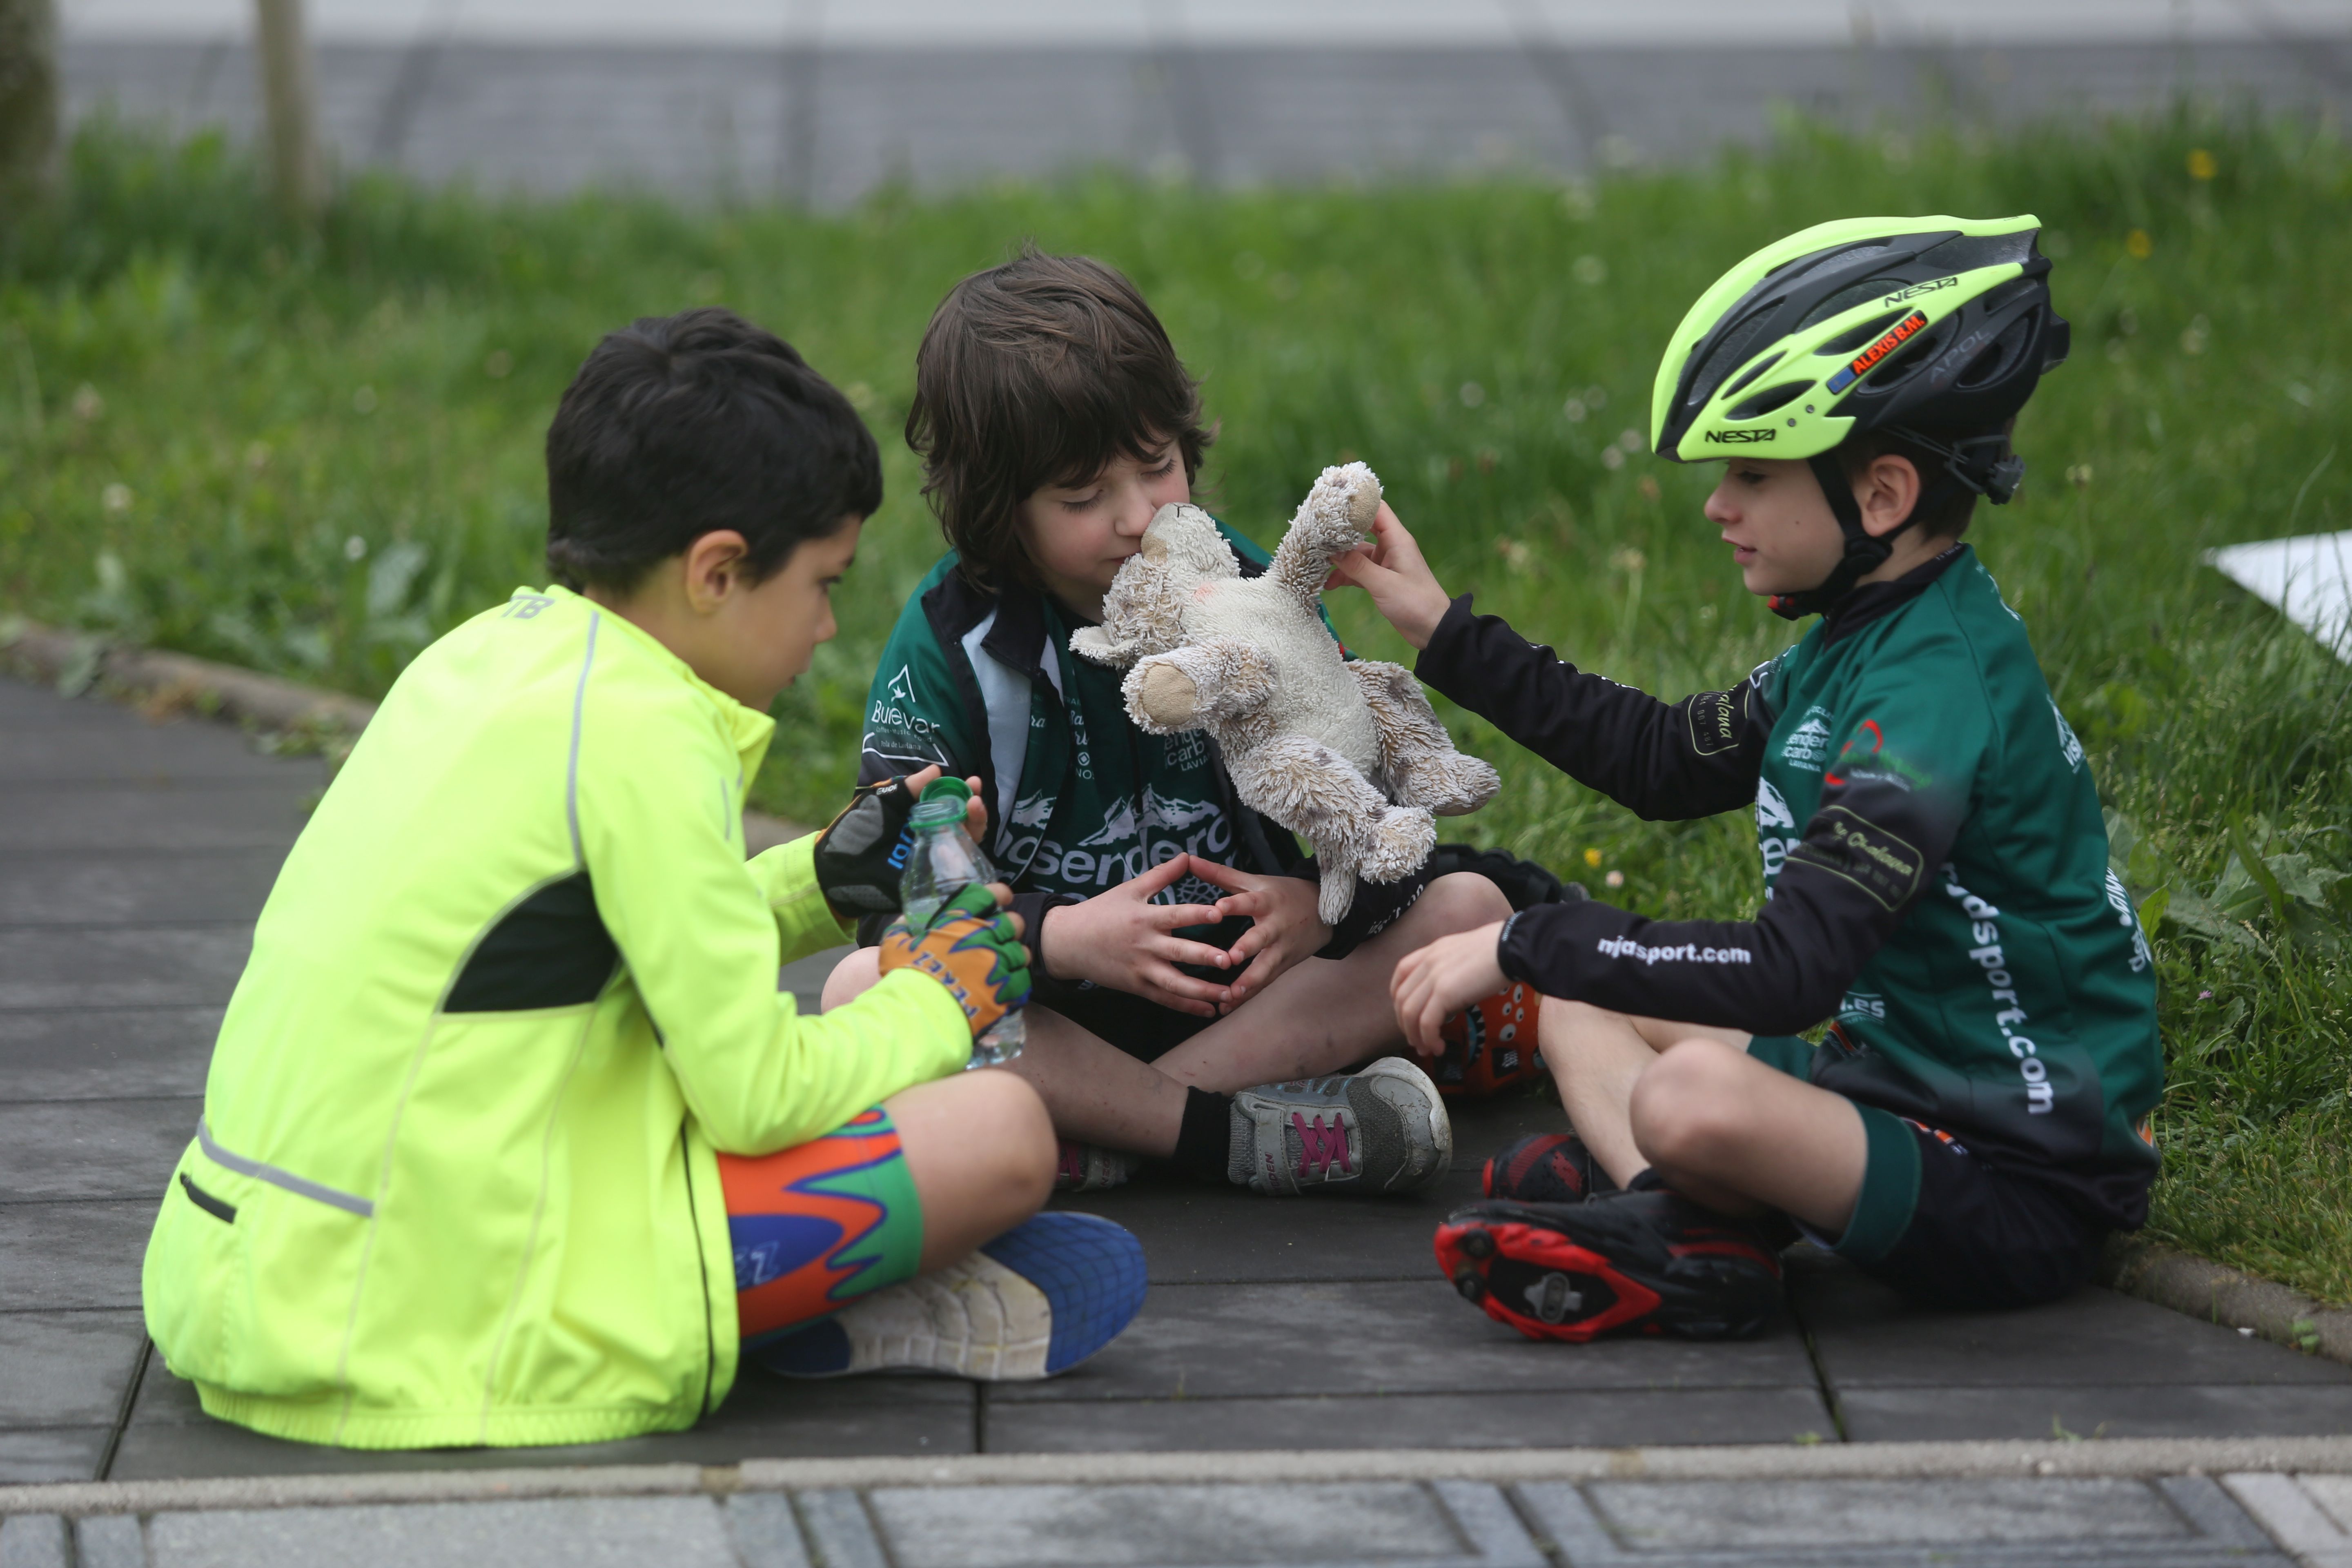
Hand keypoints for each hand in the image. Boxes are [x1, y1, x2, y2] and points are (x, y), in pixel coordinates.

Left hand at [813, 765, 986, 916]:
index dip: (963, 792)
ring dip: (975, 826)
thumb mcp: (879, 802)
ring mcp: (933, 859)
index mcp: (920, 815)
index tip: (973, 782)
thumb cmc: (854, 832)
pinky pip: (955, 872)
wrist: (837, 869)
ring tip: (974, 810)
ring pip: (965, 844)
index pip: (950, 802)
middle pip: (964, 823)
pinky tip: (966, 842)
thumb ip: (905, 789)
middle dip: (975, 809)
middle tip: (975, 797)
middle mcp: (932, 835)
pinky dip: (965, 858)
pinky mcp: (930, 881)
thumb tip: (936, 771)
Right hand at [879, 881, 1029, 1039]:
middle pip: (1013, 923)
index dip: (998, 894)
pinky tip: (1009, 986)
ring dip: (1015, 956)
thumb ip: (902, 928)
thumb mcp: (895, 945)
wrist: (921, 1012)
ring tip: (1007, 964)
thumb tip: (904, 920)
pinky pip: (1023, 981)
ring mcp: (998, 963)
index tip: (1003, 897)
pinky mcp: (1005, 990)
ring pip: (1021, 952)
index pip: (987, 895)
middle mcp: (983, 937)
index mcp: (958, 922)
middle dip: (1010, 927)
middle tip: (1002, 936)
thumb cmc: (906, 976)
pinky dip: (1018, 982)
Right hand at [1040, 855, 1233, 1017]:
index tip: (1220, 913)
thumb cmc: (1100, 912)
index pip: (1175, 915)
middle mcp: (1146, 946)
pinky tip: (1209, 1010)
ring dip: (1203, 991)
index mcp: (1145, 918)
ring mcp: (1142, 969)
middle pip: (1179, 953)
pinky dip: (1187, 1007)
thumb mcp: (1129, 889)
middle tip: (1229, 960)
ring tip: (1228, 994)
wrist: (1067, 942)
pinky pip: (1166, 999)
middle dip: (1205, 957)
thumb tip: (1187, 855)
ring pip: (1176, 984)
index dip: (1197, 914)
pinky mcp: (1137, 987)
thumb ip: (1161, 875)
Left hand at [1186, 858, 1332, 1010]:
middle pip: (1261, 938)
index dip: (1235, 904)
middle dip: (1246, 948)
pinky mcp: (1283, 966)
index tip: (1217, 908)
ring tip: (1230, 995)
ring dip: (1248, 982)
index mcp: (1266, 901)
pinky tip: (1227, 1006)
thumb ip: (1220, 874)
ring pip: (1265, 967)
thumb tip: (1189, 859)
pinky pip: (1264, 983)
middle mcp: (1276, 926)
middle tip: (1228, 958)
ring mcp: (1281, 949)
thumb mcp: (1254, 881)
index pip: (1249, 902)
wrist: (1323, 911)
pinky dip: (1247, 995)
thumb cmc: (1280, 893)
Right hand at [1325, 503, 1452, 649]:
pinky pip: (1359, 571)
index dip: (1356, 503)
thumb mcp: (1383, 584)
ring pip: (1356, 553)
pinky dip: (1345, 575)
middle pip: (1361, 530)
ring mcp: (1385, 562)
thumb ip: (1357, 566)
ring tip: (1317, 566)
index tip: (1331, 504)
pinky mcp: (1381, 578)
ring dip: (1339, 560)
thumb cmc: (1415, 602)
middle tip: (1316, 536)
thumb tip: (1332, 552)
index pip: (1376, 509)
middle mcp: (1391, 546)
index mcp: (1397, 539)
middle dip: (1339, 534)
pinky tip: (1329, 584)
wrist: (1433, 629)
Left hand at [1391, 920, 1507, 1056]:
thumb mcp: (1464, 954)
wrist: (1512, 947)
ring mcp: (1433, 977)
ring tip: (1426, 1049)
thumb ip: (1449, 970)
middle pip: (1401, 999)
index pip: (1400, 974)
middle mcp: (1427, 963)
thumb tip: (1448, 996)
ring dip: (1415, 1036)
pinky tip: (1438, 1046)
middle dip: (1405, 1025)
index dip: (1399, 998)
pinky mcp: (1444, 993)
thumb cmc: (1499, 950)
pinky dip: (1428, 1038)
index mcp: (1431, 951)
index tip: (1407, 1015)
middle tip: (1416, 1040)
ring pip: (1409, 1013)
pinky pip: (1427, 1022)